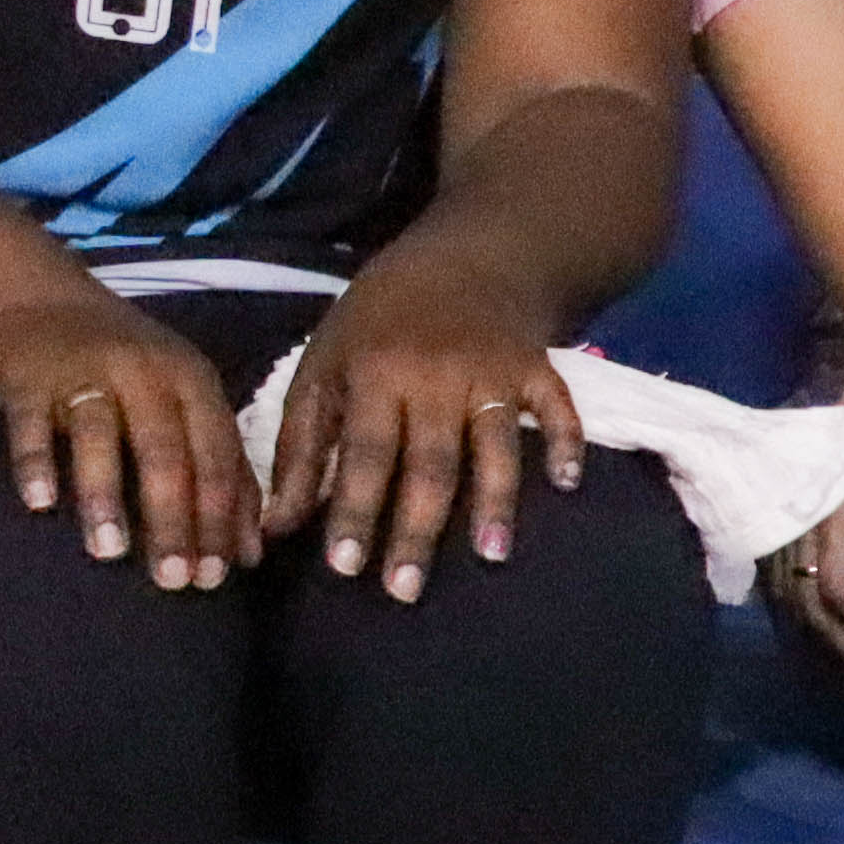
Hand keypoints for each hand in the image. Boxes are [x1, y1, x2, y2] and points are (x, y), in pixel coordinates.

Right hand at [0, 286, 252, 588]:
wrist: (36, 305)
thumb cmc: (121, 369)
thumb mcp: (180, 401)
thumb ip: (218, 467)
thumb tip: (248, 553)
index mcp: (191, 381)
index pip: (215, 457)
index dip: (217, 519)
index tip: (213, 578)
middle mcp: (144, 370)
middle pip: (164, 452)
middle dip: (172, 520)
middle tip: (171, 581)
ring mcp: (84, 370)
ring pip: (100, 436)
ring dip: (106, 495)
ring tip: (108, 552)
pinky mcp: (29, 376)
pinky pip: (31, 422)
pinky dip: (35, 461)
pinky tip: (39, 503)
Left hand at [265, 241, 579, 599]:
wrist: (467, 253)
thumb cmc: (380, 317)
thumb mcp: (326, 362)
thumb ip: (302, 443)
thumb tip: (277, 525)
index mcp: (375, 372)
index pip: (364, 453)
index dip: (354, 510)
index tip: (344, 567)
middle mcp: (435, 376)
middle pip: (428, 464)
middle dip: (415, 529)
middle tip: (404, 590)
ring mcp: (493, 372)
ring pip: (494, 447)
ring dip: (494, 502)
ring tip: (491, 556)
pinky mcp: (538, 367)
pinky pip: (558, 408)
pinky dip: (566, 442)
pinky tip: (565, 484)